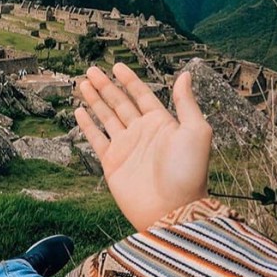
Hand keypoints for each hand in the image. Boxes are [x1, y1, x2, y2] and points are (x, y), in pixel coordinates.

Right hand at [75, 64, 211, 230]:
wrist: (171, 210)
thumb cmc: (188, 173)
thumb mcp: (196, 132)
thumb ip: (187, 103)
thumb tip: (185, 74)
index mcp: (161, 123)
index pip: (141, 95)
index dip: (129, 80)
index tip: (117, 66)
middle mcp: (141, 132)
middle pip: (119, 103)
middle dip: (105, 86)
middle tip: (91, 70)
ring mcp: (125, 147)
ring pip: (105, 117)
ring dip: (94, 100)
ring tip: (83, 83)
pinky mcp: (111, 162)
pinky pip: (96, 139)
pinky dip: (87, 125)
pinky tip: (80, 111)